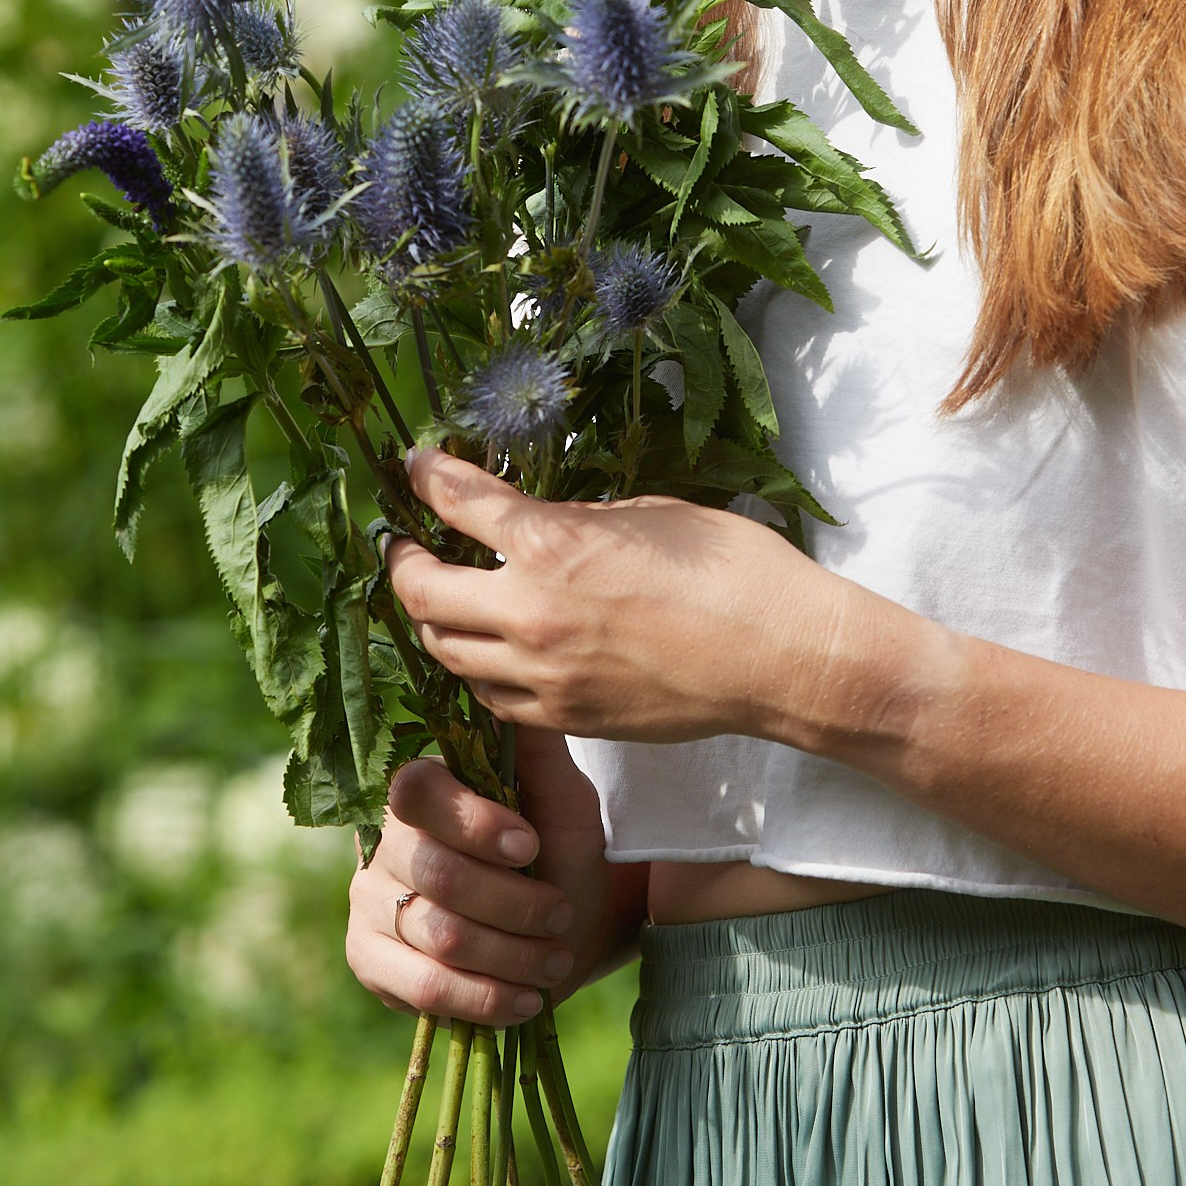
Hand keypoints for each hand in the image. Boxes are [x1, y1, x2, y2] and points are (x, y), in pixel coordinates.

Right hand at [345, 746, 637, 1027]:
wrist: (560, 930)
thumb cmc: (559, 853)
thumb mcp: (564, 800)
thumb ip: (538, 751)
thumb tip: (515, 696)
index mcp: (425, 790)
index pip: (418, 792)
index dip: (473, 822)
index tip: (529, 846)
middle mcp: (384, 841)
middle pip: (438, 875)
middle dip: (514, 904)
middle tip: (561, 916)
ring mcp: (368, 901)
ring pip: (439, 934)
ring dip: (510, 954)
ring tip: (555, 960)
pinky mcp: (368, 960)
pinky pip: (420, 986)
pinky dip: (482, 998)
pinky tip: (524, 998)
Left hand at [384, 445, 850, 743]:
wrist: (781, 657)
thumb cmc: (734, 571)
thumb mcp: (652, 513)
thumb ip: (582, 518)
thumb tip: (545, 523)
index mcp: (552, 543)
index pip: (459, 504)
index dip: (428, 479)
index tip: (415, 467)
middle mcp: (531, 611)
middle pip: (425, 594)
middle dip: (404, 565)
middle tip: (404, 549)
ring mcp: (544, 675)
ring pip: (448, 654)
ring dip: (436, 623)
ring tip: (442, 602)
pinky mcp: (566, 718)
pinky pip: (492, 698)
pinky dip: (477, 671)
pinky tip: (489, 654)